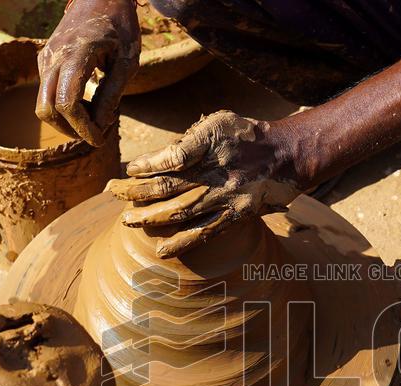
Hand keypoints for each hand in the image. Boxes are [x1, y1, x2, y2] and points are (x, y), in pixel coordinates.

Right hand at [36, 0, 138, 145]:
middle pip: (47, 110)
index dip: (83, 128)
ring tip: (97, 116)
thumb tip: (100, 124)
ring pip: (44, 104)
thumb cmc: (119, 26)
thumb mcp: (127, 61)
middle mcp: (53, 57)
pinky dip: (64, 106)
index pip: (67, 104)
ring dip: (67, 120)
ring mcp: (45, 58)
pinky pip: (47, 92)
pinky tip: (88, 103)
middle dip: (71, 129)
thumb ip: (112, 93)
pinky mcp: (44, 60)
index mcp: (75, 54)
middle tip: (98, 132)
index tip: (100, 139)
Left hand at [107, 110, 300, 257]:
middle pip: (169, 184)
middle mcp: (218, 170)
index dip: (147, 165)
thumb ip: (190, 138)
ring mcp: (227, 195)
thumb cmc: (248, 135)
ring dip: (150, 217)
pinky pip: (205, 231)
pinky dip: (181, 241)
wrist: (288, 154)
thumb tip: (159, 159)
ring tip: (127, 221)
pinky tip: (161, 249)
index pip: (172, 156)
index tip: (129, 171)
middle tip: (111, 193)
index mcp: (211, 142)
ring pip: (181, 210)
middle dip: (136, 191)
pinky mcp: (236, 214)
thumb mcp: (220, 121)